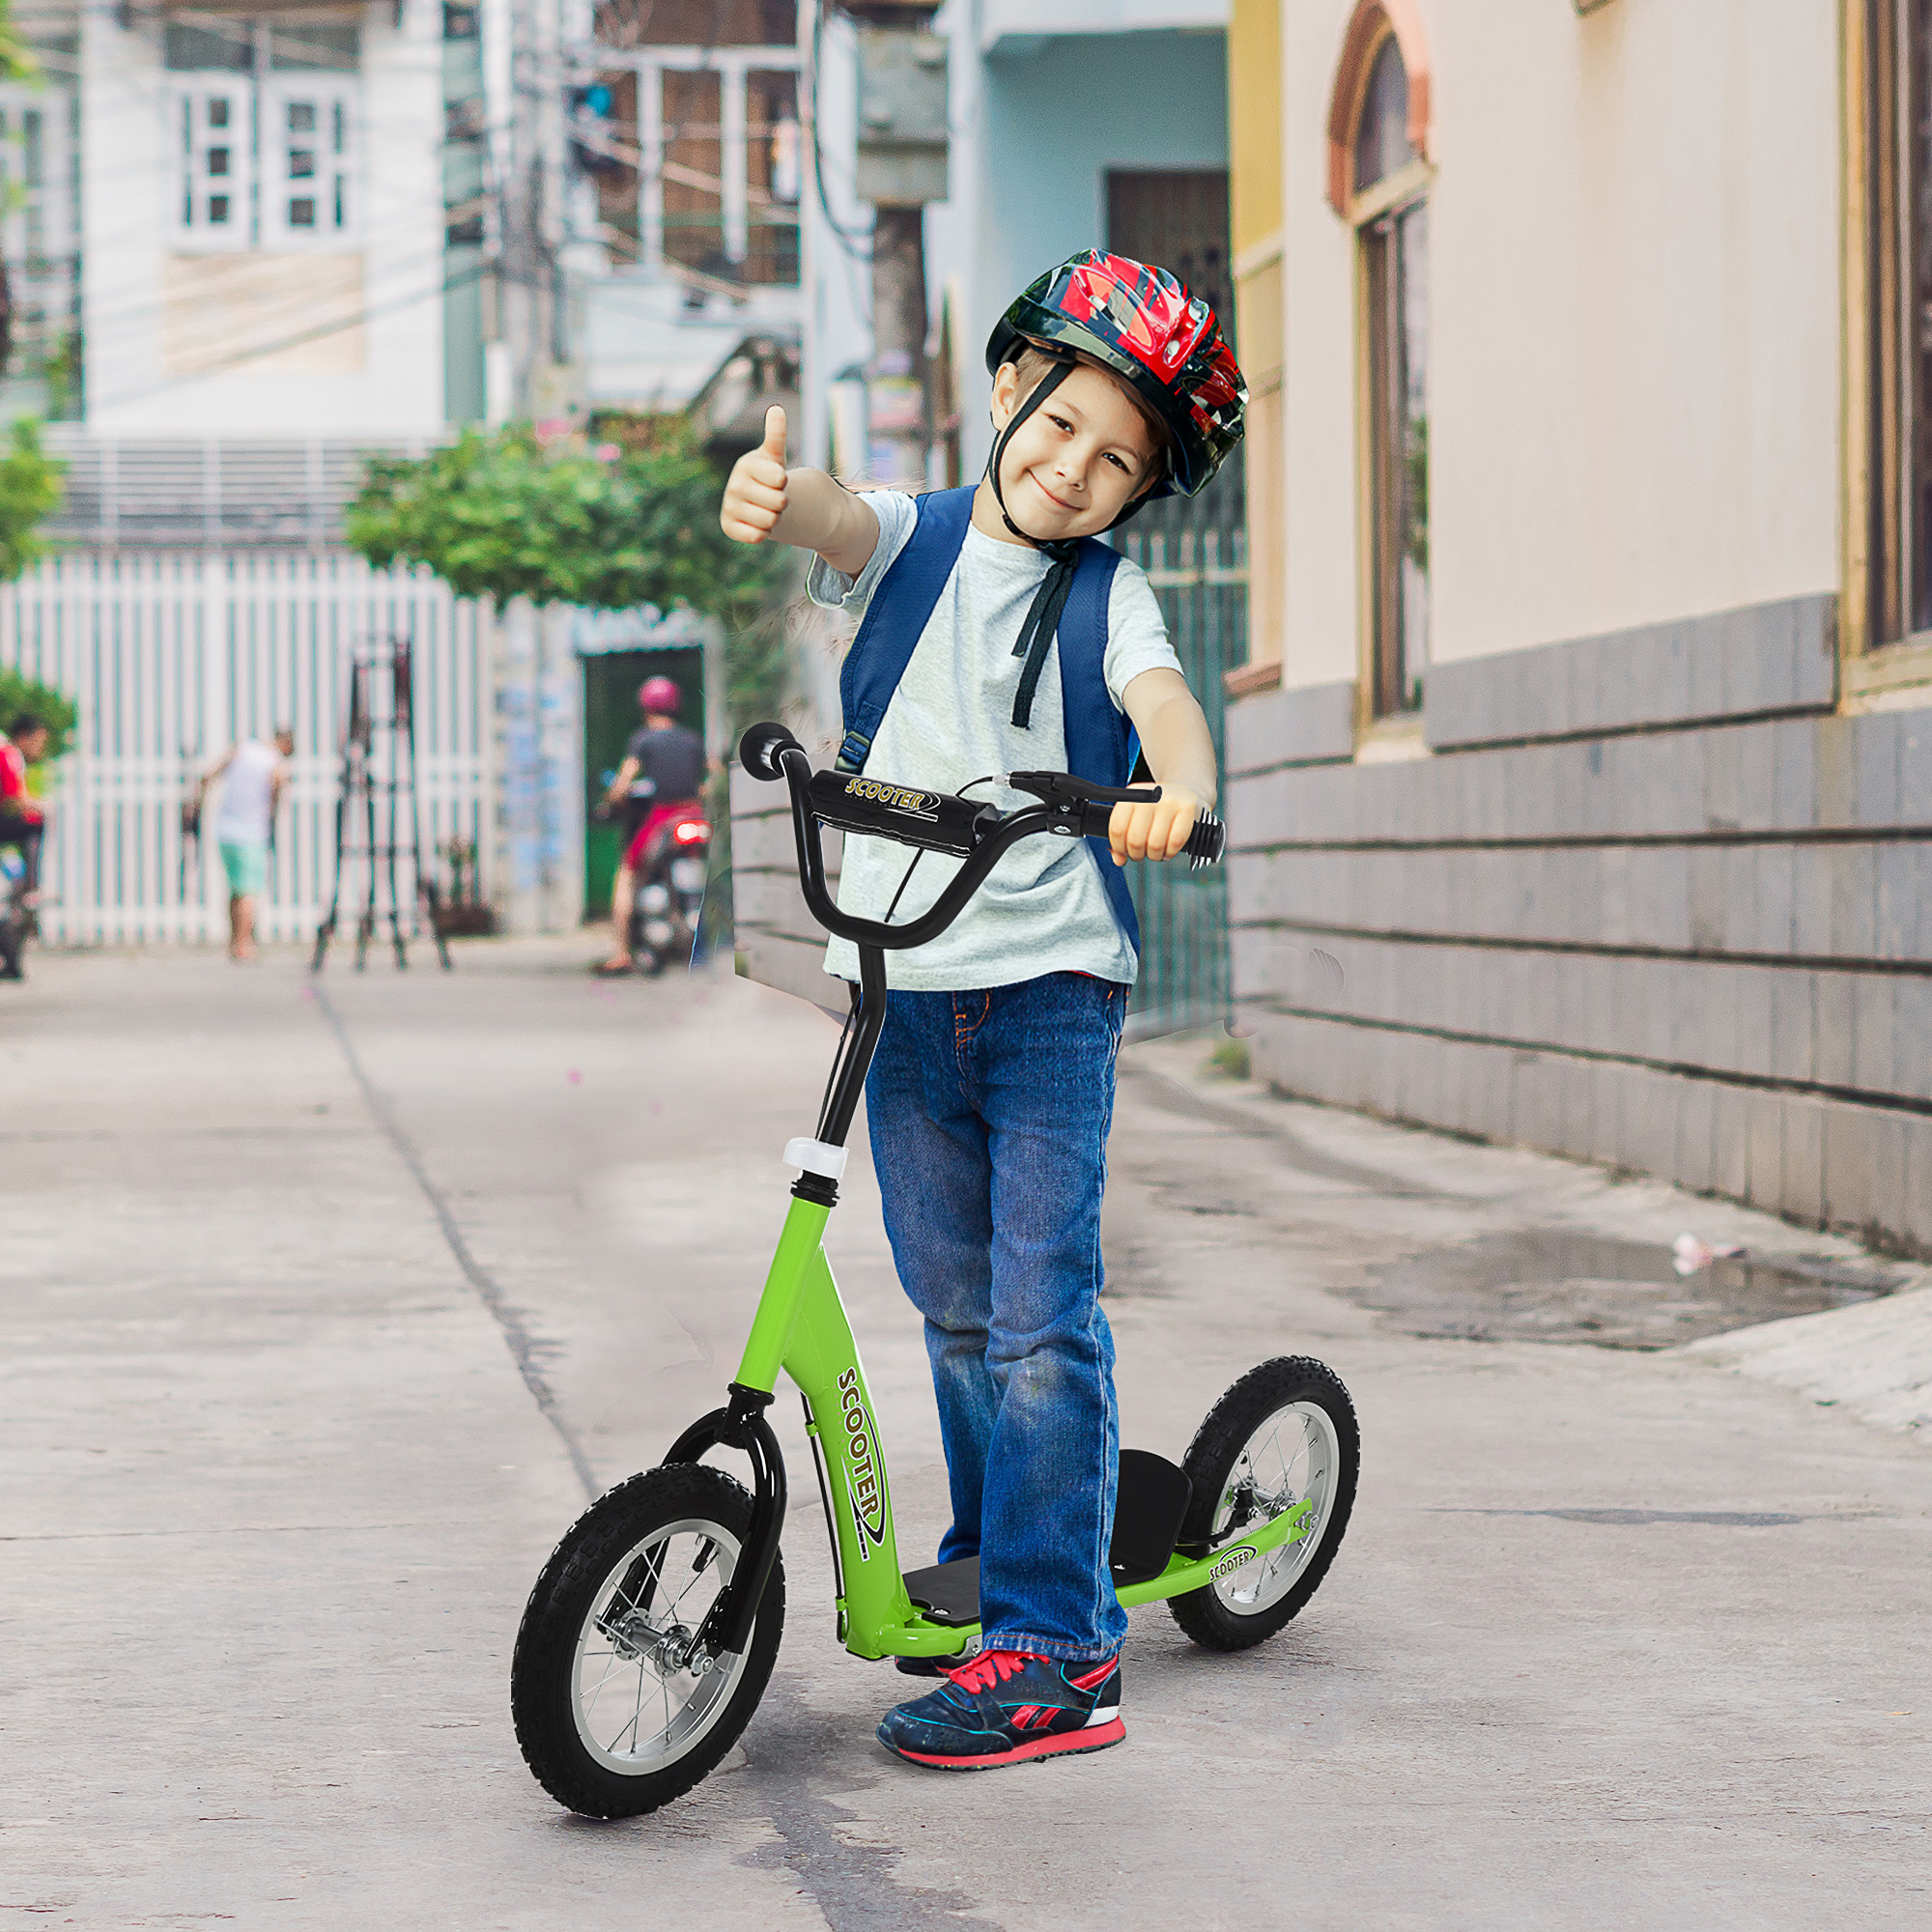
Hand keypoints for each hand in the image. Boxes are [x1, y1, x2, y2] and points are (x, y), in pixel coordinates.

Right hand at [720, 405, 789, 543]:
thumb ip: (776, 435)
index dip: (785, 482)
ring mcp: (729, 507)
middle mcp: (734, 486)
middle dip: (782, 503)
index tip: (778, 479)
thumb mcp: (774, 456)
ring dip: (774, 519)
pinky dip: (763, 532)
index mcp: (746, 465)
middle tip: (773, 497)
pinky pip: (757, 536)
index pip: (780, 479)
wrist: (755, 500)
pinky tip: (757, 523)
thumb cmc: (768, 475)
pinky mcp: (728, 527)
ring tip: (766, 509)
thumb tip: (776, 409)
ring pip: (770, 521)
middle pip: (779, 503)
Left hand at [1107, 786, 1204, 865]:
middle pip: (1135, 840)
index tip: (1124, 852)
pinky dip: (1170, 852)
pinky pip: (1175, 842)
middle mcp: (1149, 796)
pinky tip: (1168, 850)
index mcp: (1131, 796)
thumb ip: (1122, 836)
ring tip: (1155, 852)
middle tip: (1141, 853)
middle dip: (1136, 854)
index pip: (1117, 829)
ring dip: (1154, 856)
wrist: (1180, 791)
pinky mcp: (1186, 808)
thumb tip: (1118, 859)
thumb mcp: (1134, 814)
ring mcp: (1169, 802)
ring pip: (1155, 844)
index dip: (1119, 847)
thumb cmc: (1154, 806)